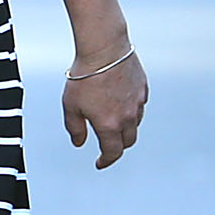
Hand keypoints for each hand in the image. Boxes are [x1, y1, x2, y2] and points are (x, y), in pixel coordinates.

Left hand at [62, 46, 146, 167]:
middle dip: (117, 147)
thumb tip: (79, 143)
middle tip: (107, 145)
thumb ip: (76, 128)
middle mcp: (128, 117)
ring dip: (125, 129)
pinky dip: (131, 111)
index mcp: (109, 124)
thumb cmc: (84, 76)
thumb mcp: (71, 106)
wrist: (104, 50)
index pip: (112, 151)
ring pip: (136, 124)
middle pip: (127, 141)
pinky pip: (139, 106)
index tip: (100, 163)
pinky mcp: (143, 89)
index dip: (106, 161)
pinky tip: (120, 104)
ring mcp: (138, 103)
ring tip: (112, 123)